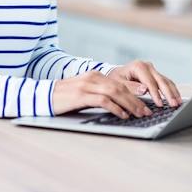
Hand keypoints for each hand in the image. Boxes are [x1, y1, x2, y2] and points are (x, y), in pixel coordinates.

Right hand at [52, 62, 181, 117]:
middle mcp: (93, 77)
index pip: (120, 84)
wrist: (44, 96)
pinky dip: (115, 108)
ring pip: (115, 92)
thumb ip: (100, 95)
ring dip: (129, 104)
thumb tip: (120, 106)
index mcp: (95, 75)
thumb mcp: (85, 93)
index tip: (145, 105)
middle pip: (120, 87)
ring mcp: (87, 85)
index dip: (134, 95)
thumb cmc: (65, 98)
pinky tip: (122, 115)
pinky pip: (103, 100)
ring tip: (139, 114)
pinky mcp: (81, 94)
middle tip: (147, 111)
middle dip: (136, 100)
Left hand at [109, 60, 181, 107]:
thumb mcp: (119, 83)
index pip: (149, 81)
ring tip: (178, 103)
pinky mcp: (156, 75)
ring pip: (166, 81)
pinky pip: (166, 82)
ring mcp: (152, 70)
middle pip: (161, 80)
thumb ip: (131, 87)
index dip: (156, 93)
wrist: (115, 75)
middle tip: (173, 104)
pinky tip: (177, 98)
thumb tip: (144, 89)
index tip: (160, 104)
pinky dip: (172, 90)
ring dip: (173, 92)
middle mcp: (147, 66)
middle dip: (168, 93)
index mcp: (138, 66)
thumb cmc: (116, 79)